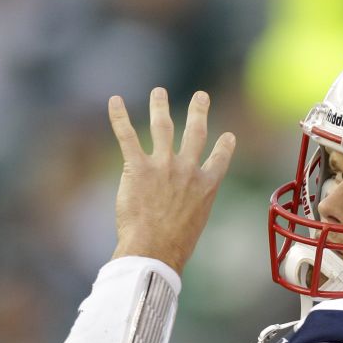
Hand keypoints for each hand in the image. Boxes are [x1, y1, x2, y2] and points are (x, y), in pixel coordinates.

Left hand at [108, 88, 236, 271]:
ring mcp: (163, 166)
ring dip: (160, 106)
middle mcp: (187, 170)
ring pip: (163, 126)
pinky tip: (115, 100)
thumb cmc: (174, 246)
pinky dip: (119, 116)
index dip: (225, 146)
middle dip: (199, 111)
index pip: (220, 159)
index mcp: (206, 186)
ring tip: (159, 92)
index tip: (228, 136)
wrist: (155, 250)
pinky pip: (127, 135)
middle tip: (200, 97)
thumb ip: (192, 207)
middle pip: (196, 133)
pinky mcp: (138, 167)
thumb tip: (182, 212)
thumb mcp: (195, 224)